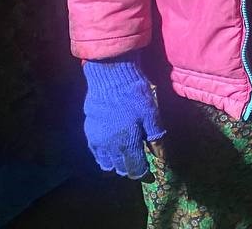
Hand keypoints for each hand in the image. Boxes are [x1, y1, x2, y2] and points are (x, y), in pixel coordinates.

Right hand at [82, 56, 166, 178]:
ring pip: (106, 163)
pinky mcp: (89, 132)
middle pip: (120, 168)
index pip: (135, 169)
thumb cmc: (134, 93)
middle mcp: (110, 147)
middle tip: (139, 162)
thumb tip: (162, 157)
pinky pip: (96, 153)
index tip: (150, 173)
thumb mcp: (151, 114)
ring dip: (116, 164)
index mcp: (128, 143)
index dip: (143, 174)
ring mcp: (97, 140)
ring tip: (125, 157)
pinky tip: (112, 149)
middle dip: (130, 169)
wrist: (111, 77)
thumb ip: (155, 137)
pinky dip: (104, 156)